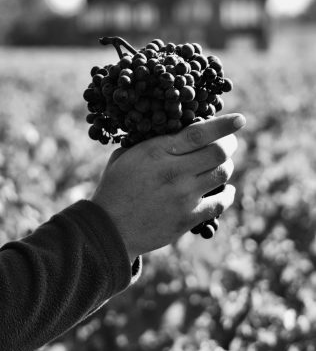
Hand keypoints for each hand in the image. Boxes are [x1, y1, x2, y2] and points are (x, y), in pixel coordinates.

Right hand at [92, 113, 245, 260]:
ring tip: (222, 164)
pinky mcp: (188, 218)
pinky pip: (220, 203)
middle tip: (229, 143)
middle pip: (219, 152)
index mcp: (156, 152)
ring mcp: (183, 197)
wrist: (109, 230)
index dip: (223, 125)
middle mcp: (174, 172)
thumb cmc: (114, 188)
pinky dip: (228, 194)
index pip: (199, 133)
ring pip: (222, 174)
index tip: (240, 120)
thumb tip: (173, 132)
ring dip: (227, 166)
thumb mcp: (125, 156)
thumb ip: (151, 142)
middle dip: (229, 144)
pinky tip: (226, 190)